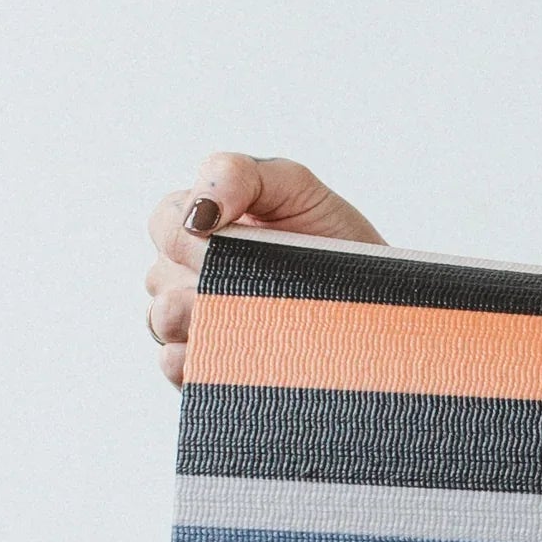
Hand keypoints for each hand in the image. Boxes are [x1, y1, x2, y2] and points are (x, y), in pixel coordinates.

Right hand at [144, 154, 383, 384]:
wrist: (382, 306)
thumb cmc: (336, 245)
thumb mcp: (296, 187)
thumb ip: (237, 175)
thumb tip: (196, 213)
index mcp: (204, 226)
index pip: (165, 223)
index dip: (190, 231)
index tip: (234, 239)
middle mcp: (190, 273)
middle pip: (159, 274)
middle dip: (202, 274)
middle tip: (254, 279)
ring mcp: (197, 322)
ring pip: (162, 319)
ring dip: (198, 316)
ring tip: (247, 314)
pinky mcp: (208, 367)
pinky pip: (176, 365)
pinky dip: (197, 359)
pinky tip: (232, 352)